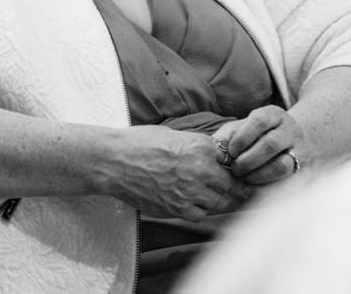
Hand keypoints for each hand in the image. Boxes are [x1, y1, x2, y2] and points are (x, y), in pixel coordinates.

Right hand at [103, 125, 252, 219]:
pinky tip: (193, 202)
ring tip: (213, 196)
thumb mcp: (173, 135)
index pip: (233, 162)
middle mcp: (202, 171)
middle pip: (232, 186)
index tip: (236, 171)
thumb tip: (214, 153)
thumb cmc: (139, 143)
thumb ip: (197, 146)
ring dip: (218, 200)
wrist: (114, 162)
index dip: (235, 167)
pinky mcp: (178, 210)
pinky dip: (200, 210)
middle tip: (237, 189)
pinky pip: (199, 215)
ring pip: (219, 203)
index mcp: (202, 148)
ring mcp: (191, 194)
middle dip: (234, 187)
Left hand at [212, 106, 307, 186]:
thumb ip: (226, 136)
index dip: (242, 137)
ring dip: (259, 175)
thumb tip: (213, 151)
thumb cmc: (257, 135)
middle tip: (235, 169)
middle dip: (248, 160)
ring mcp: (300, 151)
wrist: (291, 141)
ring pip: (282, 165)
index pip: (259, 121)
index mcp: (274, 115)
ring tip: (245, 179)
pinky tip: (256, 189)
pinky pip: (288, 182)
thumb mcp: (242, 128)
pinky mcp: (303, 171)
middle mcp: (290, 130)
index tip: (232, 151)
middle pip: (270, 144)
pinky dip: (269, 188)